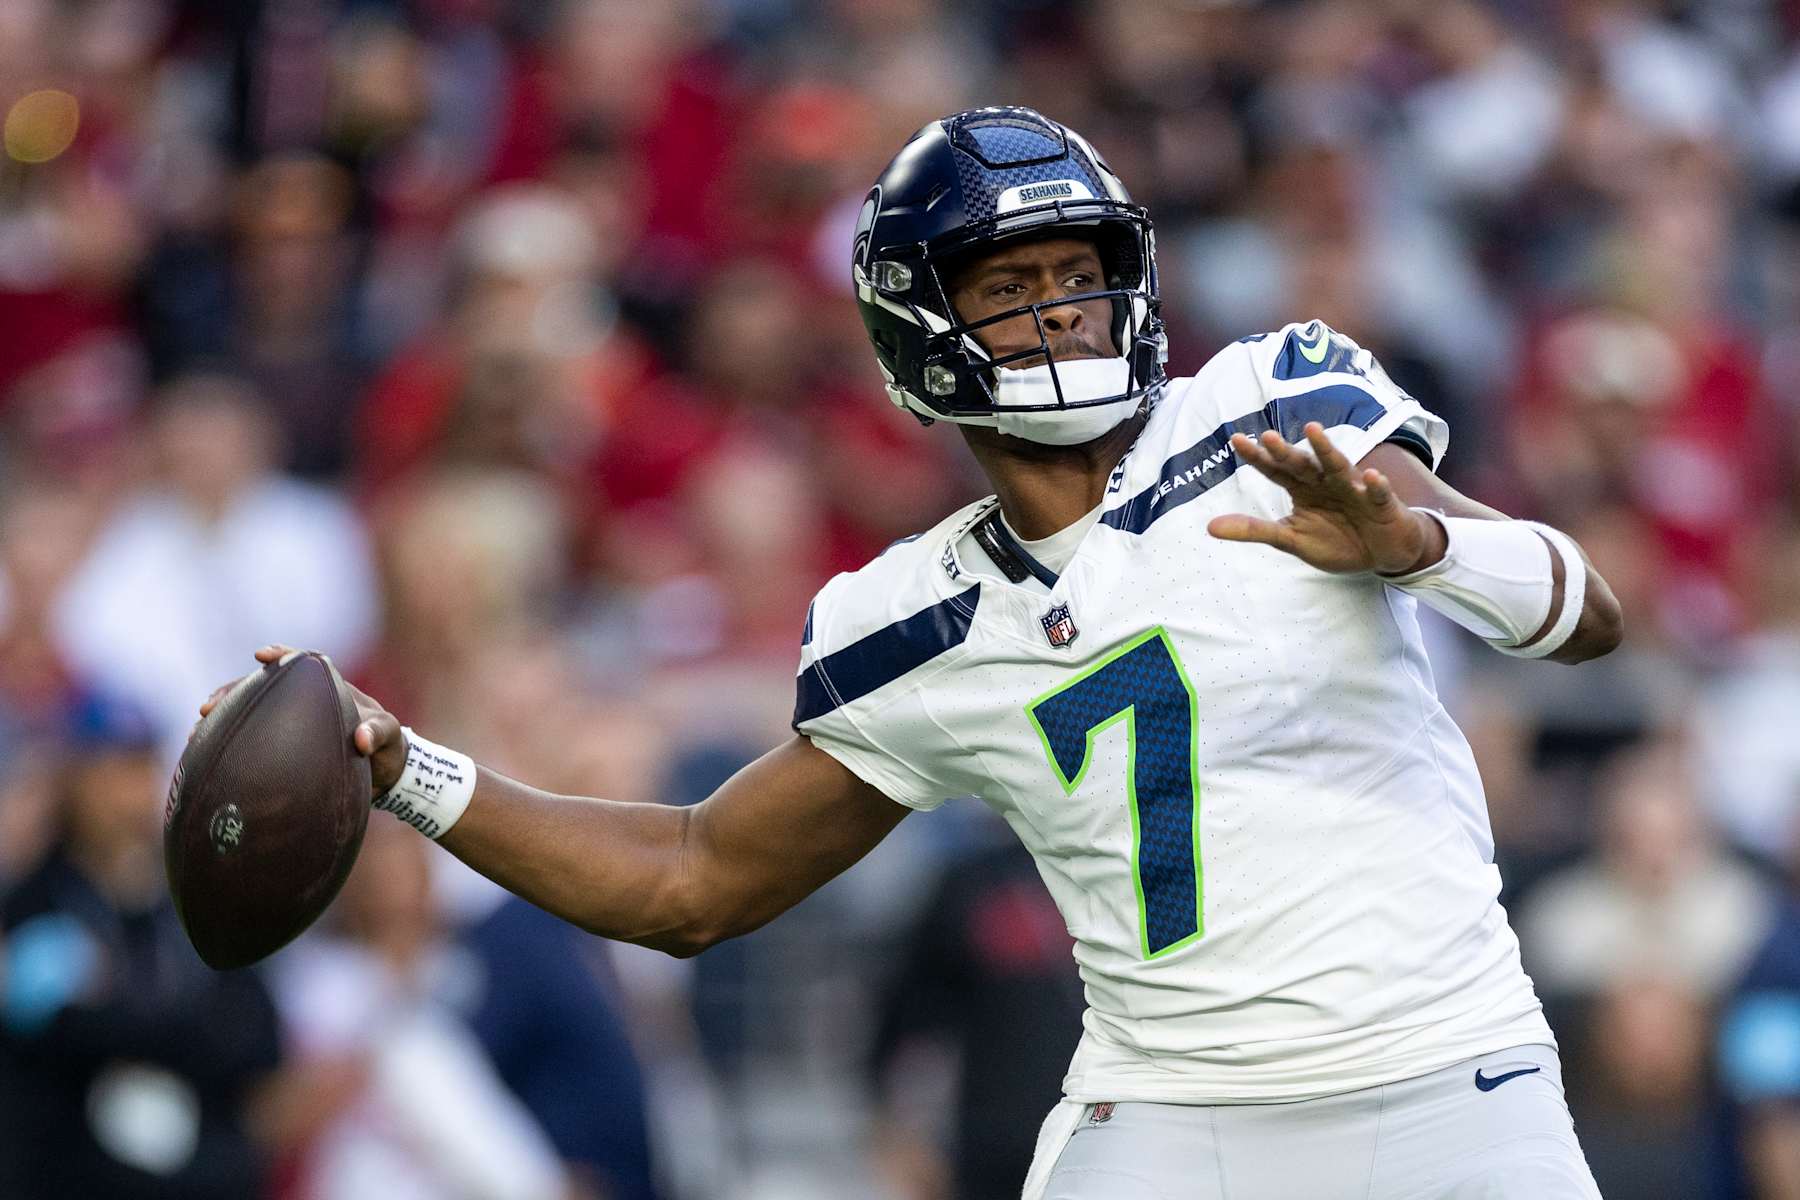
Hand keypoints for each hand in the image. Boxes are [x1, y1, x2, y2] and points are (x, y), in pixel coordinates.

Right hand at [198, 646, 408, 794]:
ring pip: (252, 714)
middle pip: (263, 689)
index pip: (302, 665)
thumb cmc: (390, 748)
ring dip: (224, 720)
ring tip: (196, 733)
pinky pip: (254, 741)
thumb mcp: (391, 737)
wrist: (386, 776)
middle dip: (232, 693)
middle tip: (207, 707)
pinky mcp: (284, 746)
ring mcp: (293, 724)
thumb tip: (360, 739)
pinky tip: (207, 758)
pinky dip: (231, 745)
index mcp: (330, 689)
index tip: (260, 655)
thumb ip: (379, 732)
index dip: (281, 657)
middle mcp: (306, 703)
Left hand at [1208, 422, 1443, 575]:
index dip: (1258, 457)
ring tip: (1313, 431)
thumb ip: (1254, 530)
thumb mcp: (1291, 539)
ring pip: (1339, 466)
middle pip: (1303, 464)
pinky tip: (1373, 477)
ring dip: (1326, 450)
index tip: (1236, 440)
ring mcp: (1354, 490)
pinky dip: (1376, 486)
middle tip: (1268, 436)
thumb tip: (1209, 527)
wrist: (1382, 553)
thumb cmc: (1337, 540)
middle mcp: (1325, 482)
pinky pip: (1378, 494)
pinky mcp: (1382, 504)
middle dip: (1286, 451)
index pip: (1276, 470)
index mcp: (1302, 489)